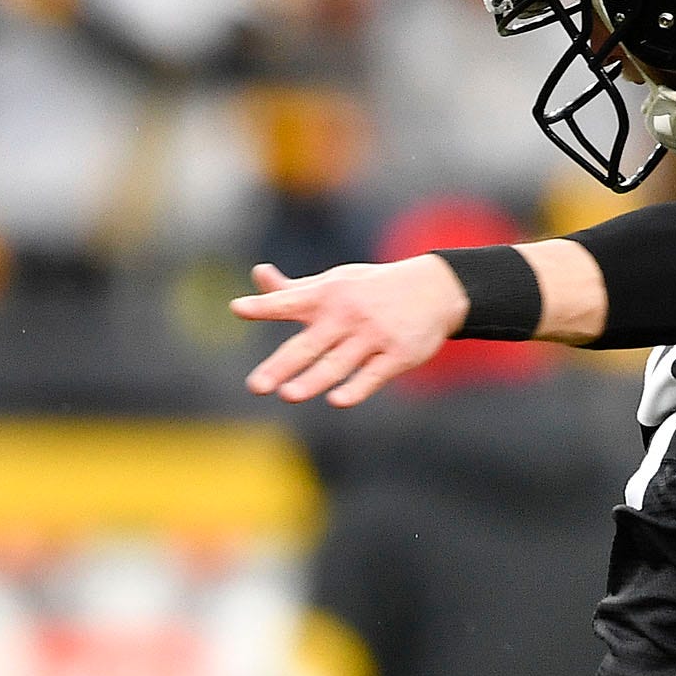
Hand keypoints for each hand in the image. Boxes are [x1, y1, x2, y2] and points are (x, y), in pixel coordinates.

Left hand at [231, 255, 467, 408]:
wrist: (436, 289)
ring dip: (313, 381)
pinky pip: (373, 375)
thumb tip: (258, 274)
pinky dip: (356, 388)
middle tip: (256, 386)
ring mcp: (373, 336)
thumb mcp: (334, 282)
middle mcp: (347, 315)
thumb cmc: (371, 289)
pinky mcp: (398, 355)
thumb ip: (293, 289)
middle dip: (281, 366)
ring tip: (288, 395)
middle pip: (308, 345)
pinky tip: (337, 401)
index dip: (264, 305)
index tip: (239, 308)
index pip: (289, 301)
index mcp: (326, 296)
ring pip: (338, 364)